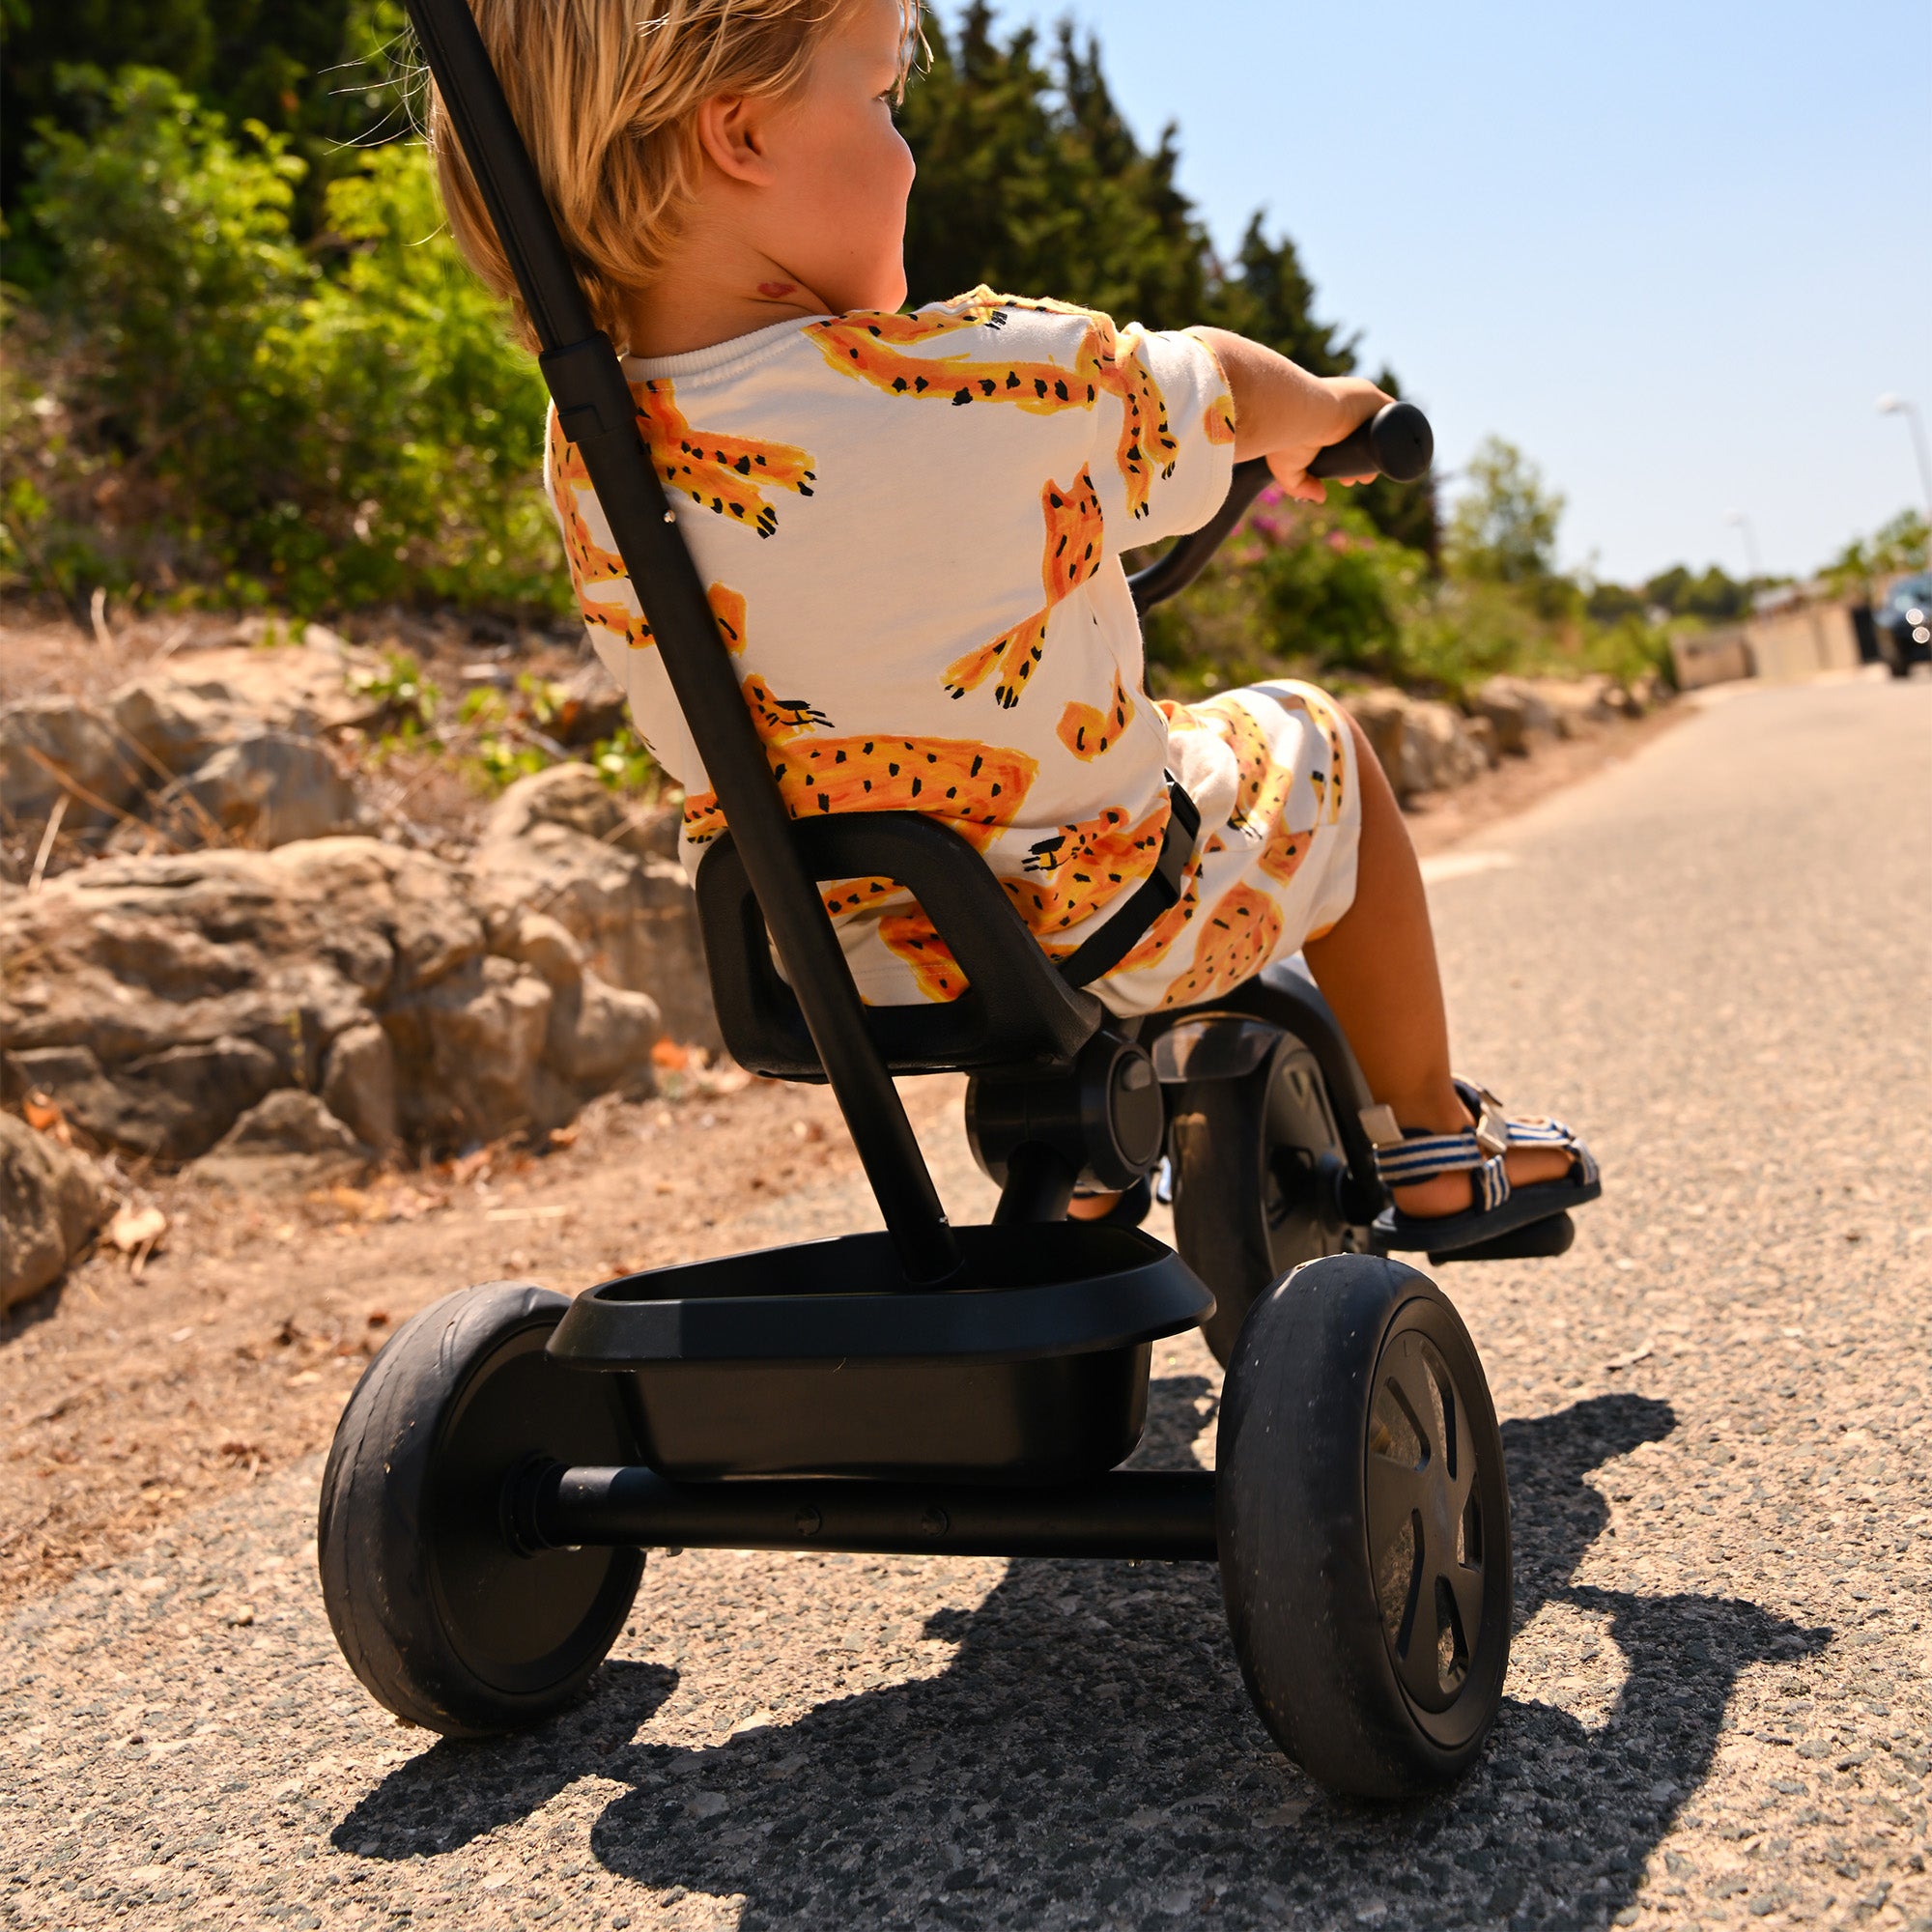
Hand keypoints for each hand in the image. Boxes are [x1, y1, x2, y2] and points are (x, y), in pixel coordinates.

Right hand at [1266, 376, 1391, 503]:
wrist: (1296, 414)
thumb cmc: (1285, 438)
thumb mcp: (1287, 468)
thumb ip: (1300, 487)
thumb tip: (1321, 497)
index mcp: (1320, 417)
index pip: (1341, 438)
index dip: (1347, 462)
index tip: (1346, 480)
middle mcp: (1340, 407)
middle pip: (1362, 435)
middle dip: (1363, 461)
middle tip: (1361, 480)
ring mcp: (1357, 401)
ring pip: (1377, 428)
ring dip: (1380, 449)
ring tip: (1373, 474)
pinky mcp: (1372, 398)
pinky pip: (1393, 413)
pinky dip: (1396, 429)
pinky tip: (1395, 449)